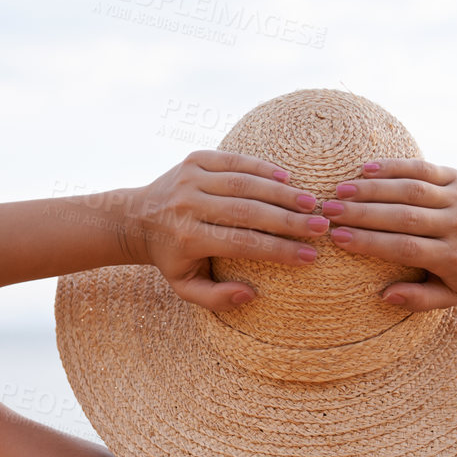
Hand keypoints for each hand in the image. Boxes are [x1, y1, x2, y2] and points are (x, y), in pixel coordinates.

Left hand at [117, 150, 330, 311]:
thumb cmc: (170, 257)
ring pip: (245, 183)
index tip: (310, 257)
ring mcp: (190, 178)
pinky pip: (235, 160)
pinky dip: (262, 167)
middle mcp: (188, 206)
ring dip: (282, 193)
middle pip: (248, 212)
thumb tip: (251, 294)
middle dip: (289, 220)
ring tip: (311, 204)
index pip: (243, 244)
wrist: (136, 217)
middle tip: (320, 227)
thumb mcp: (185, 287)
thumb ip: (216, 298)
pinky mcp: (195, 159)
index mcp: (187, 238)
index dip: (279, 250)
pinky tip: (287, 178)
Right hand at [321, 158, 456, 310]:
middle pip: (402, 216)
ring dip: (371, 188)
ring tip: (340, 190)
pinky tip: (366, 168)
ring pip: (409, 189)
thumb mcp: (453, 295)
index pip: (404, 247)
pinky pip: (421, 169)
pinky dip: (394, 167)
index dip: (369, 242)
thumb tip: (384, 296)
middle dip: (361, 213)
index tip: (338, 238)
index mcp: (453, 255)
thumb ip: (419, 299)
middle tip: (327, 212)